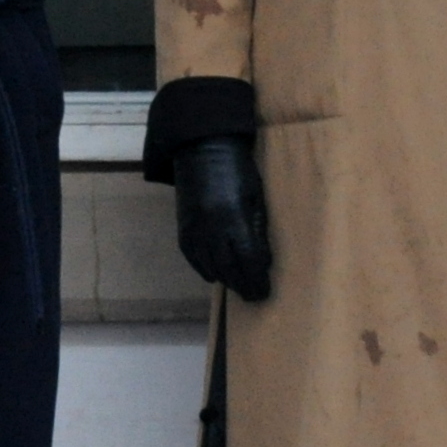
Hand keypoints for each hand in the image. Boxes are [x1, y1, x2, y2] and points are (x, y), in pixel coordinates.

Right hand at [171, 135, 272, 301]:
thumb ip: (258, 230)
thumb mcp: (256, 197)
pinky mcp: (182, 228)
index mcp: (233, 217)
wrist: (202, 149)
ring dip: (226, 280)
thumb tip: (263, 262)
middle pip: (228, 268)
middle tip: (254, 296)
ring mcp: (193, 229)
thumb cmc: (238, 170)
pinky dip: (205, 270)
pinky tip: (216, 276)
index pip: (247, 260)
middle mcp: (211, 228)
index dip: (256, 279)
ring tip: (239, 286)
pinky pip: (193, 258)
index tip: (264, 291)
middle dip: (242, 285)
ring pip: (209, 266)